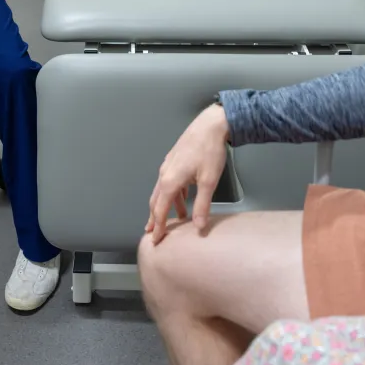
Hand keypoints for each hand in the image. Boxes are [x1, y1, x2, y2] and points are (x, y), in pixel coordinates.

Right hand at [144, 103, 229, 243]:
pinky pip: (167, 181)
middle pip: (156, 201)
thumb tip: (198, 227)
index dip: (158, 227)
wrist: (210, 125)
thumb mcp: (209, 181)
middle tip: (153, 232)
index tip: (155, 239)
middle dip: (155, 218)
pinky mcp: (174, 159)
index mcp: (170, 181)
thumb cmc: (209, 151)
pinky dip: (171, 193)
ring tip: (172, 218)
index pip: (160, 210)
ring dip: (164, 206)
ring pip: (161, 190)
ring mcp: (168, 165)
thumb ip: (202, 206)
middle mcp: (165, 173)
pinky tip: (181, 197)